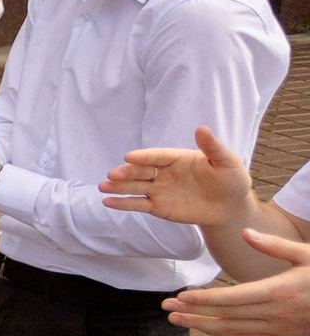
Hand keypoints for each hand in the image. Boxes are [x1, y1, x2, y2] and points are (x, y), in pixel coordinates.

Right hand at [101, 126, 253, 228]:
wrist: (231, 207)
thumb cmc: (231, 180)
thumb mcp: (226, 162)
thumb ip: (212, 147)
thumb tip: (202, 128)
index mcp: (177, 158)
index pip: (156, 156)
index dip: (143, 156)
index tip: (129, 156)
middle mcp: (164, 173)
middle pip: (141, 171)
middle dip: (126, 172)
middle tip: (112, 174)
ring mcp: (159, 190)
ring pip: (135, 187)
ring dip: (118, 187)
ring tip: (103, 187)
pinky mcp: (158, 207)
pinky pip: (138, 204)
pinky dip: (123, 204)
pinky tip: (108, 202)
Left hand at [164, 228, 309, 335]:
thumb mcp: (307, 255)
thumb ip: (275, 245)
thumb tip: (247, 233)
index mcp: (279, 291)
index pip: (232, 298)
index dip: (204, 299)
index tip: (181, 297)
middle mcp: (275, 313)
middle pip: (225, 316)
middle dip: (193, 313)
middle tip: (166, 308)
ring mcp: (278, 328)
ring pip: (232, 330)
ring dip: (202, 326)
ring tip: (177, 320)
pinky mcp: (281, 335)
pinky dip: (223, 334)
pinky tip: (206, 328)